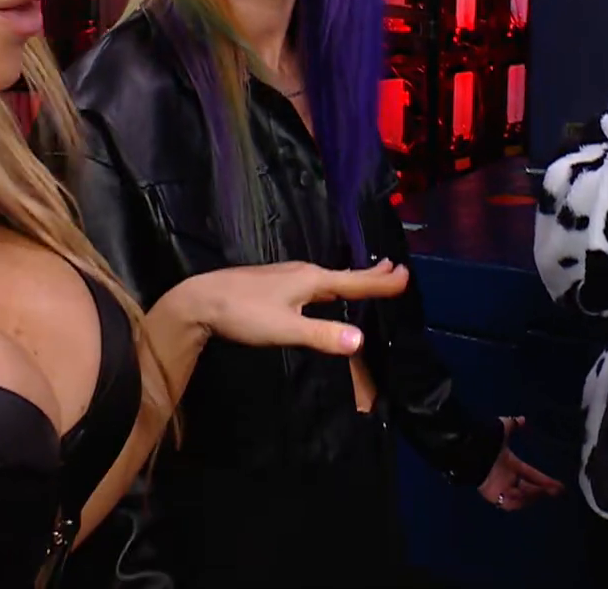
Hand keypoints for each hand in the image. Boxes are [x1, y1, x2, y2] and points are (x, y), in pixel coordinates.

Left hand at [187, 260, 409, 354]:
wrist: (200, 300)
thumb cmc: (243, 315)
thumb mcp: (285, 330)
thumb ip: (321, 336)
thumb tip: (361, 340)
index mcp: (311, 280)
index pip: (355, 284)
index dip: (381, 284)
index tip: (406, 276)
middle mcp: (303, 272)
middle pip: (345, 275)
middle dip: (371, 274)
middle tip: (396, 268)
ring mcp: (287, 276)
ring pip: (329, 277)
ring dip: (352, 277)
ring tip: (369, 276)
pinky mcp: (275, 283)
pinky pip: (315, 280)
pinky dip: (333, 282)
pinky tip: (325, 288)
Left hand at [476, 416, 564, 511]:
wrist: (472, 449)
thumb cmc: (489, 440)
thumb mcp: (504, 429)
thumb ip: (514, 425)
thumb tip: (522, 419)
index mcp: (510, 464)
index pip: (531, 475)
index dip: (544, 480)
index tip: (558, 486)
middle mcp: (507, 478)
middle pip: (529, 489)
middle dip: (543, 492)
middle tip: (557, 493)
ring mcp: (500, 488)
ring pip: (521, 498)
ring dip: (533, 496)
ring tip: (543, 492)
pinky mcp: (493, 496)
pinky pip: (509, 503)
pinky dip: (518, 501)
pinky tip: (527, 495)